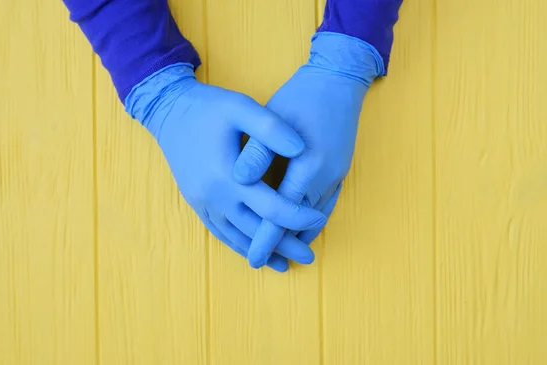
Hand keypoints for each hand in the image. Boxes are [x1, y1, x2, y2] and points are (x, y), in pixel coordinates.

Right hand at [124, 63, 327, 271]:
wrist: (167, 110)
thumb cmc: (207, 107)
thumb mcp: (240, 107)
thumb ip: (271, 128)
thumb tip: (302, 148)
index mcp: (228, 176)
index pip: (271, 207)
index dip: (298, 216)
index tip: (319, 218)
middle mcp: (214, 196)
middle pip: (255, 231)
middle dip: (284, 245)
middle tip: (309, 256)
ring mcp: (202, 202)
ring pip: (236, 237)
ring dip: (261, 251)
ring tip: (284, 264)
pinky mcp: (196, 203)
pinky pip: (219, 232)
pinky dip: (238, 245)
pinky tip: (251, 251)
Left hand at [233, 32, 384, 267]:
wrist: (340, 79)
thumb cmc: (302, 97)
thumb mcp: (275, 117)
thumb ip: (258, 150)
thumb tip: (239, 179)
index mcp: (307, 166)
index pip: (282, 213)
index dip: (266, 238)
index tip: (253, 259)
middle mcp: (325, 177)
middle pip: (301, 223)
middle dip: (283, 245)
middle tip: (265, 263)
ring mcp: (336, 175)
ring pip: (316, 218)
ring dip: (299, 236)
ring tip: (282, 254)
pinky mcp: (340, 171)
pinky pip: (325, 206)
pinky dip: (312, 221)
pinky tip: (303, 228)